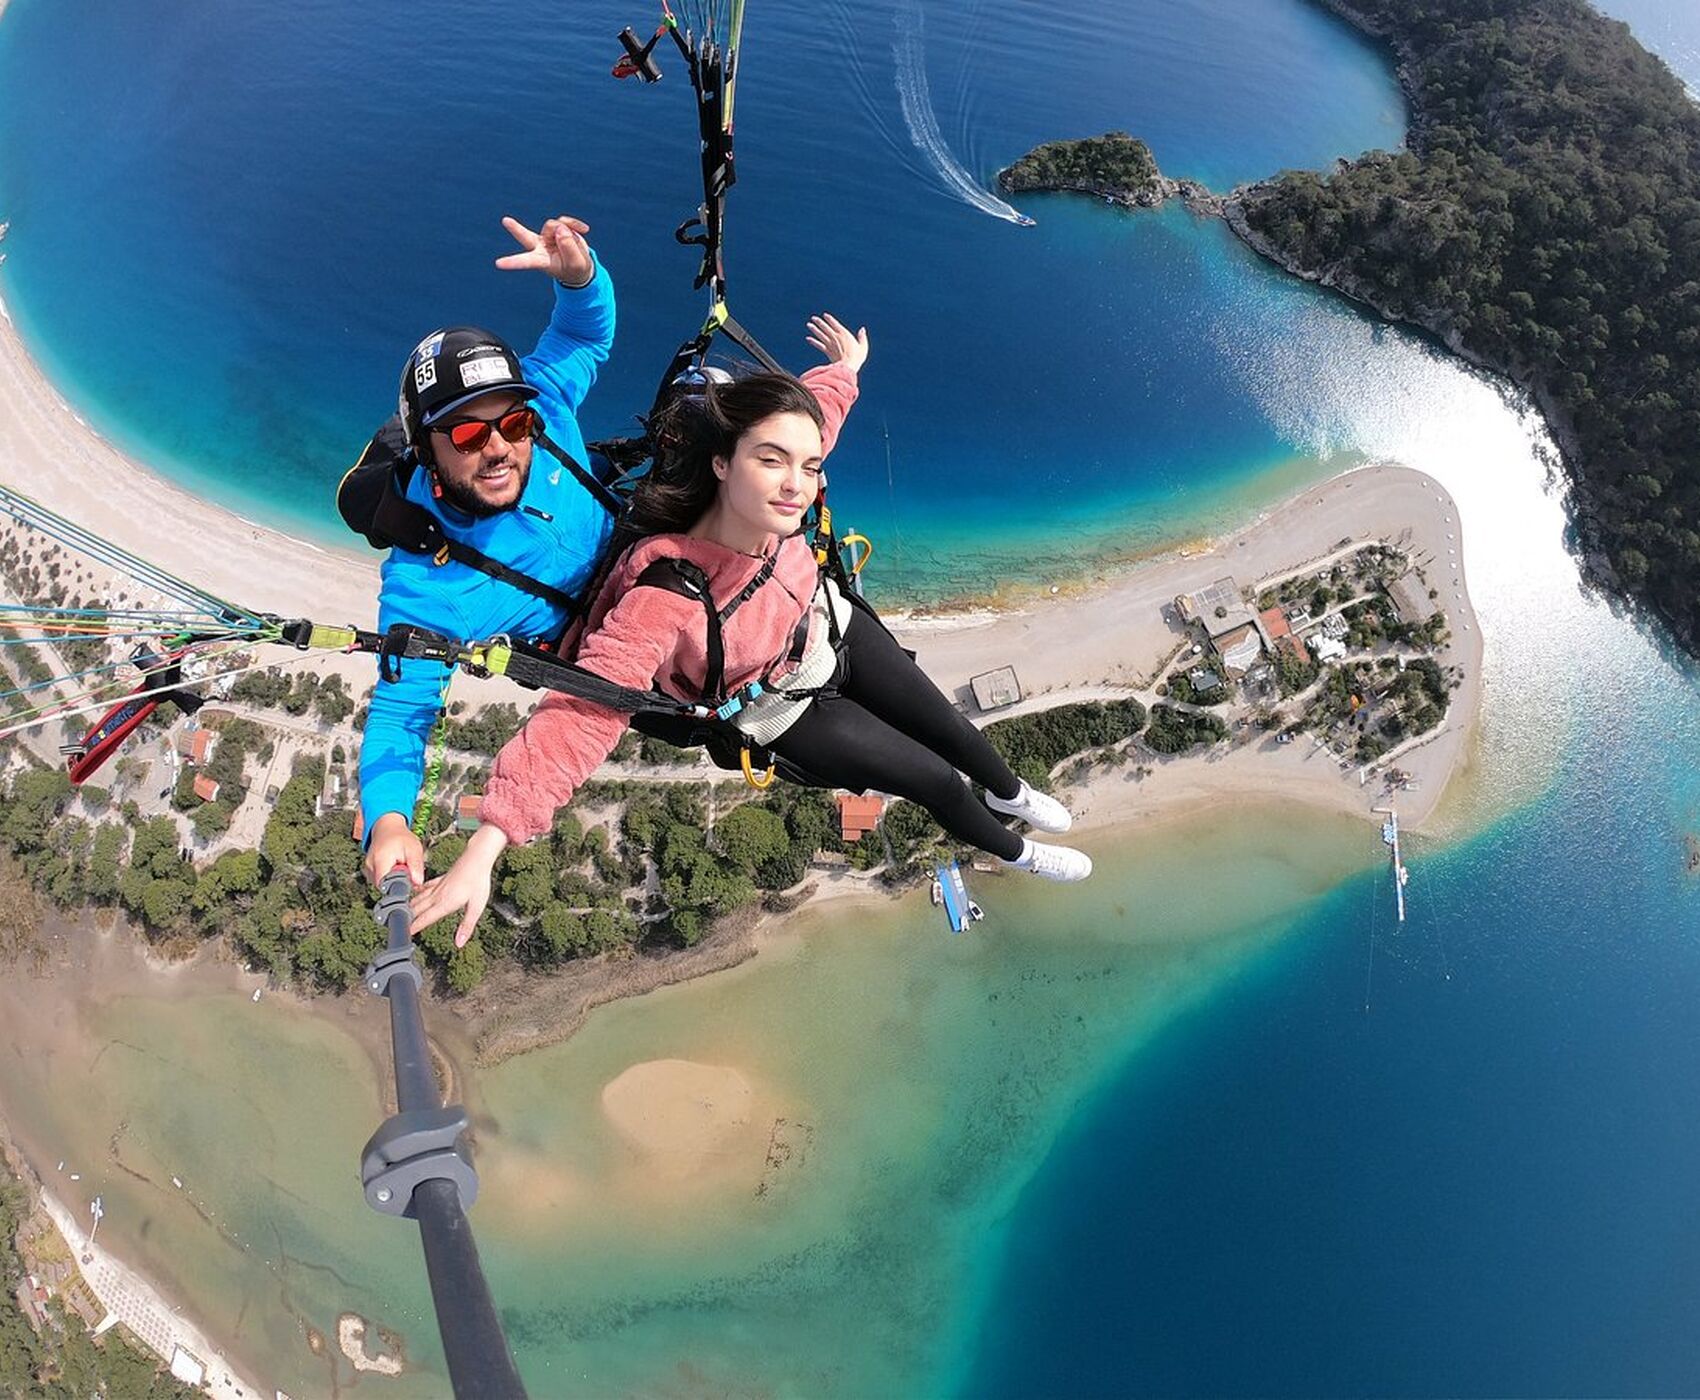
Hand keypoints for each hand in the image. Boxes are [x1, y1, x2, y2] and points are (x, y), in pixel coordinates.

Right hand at [364, 813, 423, 887]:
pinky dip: (389, 877)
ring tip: (399, 865)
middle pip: (385, 886)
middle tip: (406, 869)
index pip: (386, 885)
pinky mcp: (369, 871)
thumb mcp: (414, 848)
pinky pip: (380, 880)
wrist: (387, 828)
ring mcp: (368, 869)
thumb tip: (418, 882)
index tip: (408, 880)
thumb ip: (416, 865)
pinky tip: (393, 867)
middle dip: (398, 883)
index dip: (399, 887)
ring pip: (383, 884)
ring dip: (394, 879)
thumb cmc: (401, 837)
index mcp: (381, 860)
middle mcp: (371, 866)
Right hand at [408, 824, 509, 947]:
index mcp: (445, 903)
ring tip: (400, 913)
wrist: (478, 857)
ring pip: (418, 898)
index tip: (405, 934)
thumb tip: (460, 942)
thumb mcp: (476, 907)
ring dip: (409, 906)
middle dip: (407, 918)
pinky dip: (418, 891)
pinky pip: (425, 886)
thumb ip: (467, 926)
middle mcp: (438, 895)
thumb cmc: (479, 881)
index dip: (414, 927)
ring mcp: (438, 886)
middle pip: (417, 909)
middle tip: (397, 926)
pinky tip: (415, 891)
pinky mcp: (441, 878)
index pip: (425, 919)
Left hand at [496, 214, 594, 286]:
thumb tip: (560, 228)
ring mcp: (546, 236)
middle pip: (526, 236)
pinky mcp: (555, 228)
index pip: (525, 261)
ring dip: (568, 231)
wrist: (581, 265)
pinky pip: (564, 220)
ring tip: (578, 240)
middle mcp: (540, 248)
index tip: (498, 264)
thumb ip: (569, 247)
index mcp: (541, 261)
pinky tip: (584, 229)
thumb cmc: (576, 270)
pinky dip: (574, 224)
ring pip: (554, 225)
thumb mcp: (576, 264)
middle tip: (505, 221)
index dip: (512, 262)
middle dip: (516, 229)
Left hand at [806, 313, 868, 372]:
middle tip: (813, 318)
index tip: (825, 315)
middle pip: (826, 328)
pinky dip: (813, 341)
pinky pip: (819, 345)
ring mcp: (830, 344)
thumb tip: (862, 329)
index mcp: (844, 334)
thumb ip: (862, 337)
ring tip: (809, 325)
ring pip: (821, 335)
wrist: (848, 366)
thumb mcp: (863, 347)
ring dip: (814, 329)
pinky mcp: (827, 351)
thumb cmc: (857, 357)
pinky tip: (808, 338)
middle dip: (819, 322)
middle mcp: (836, 337)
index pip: (835, 324)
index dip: (829, 319)